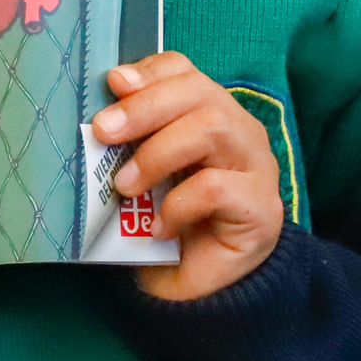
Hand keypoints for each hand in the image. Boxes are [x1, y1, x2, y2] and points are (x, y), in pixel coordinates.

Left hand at [93, 53, 283, 302]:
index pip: (186, 71)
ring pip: (212, 128)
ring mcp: (257, 167)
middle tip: (104, 131)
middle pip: (199, 92)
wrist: (200, 288)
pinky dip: (178, 203)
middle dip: (146, 106)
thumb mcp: (144, 174)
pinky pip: (217, 187)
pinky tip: (159, 226)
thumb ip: (131, 143)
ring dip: (158, 152)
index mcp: (210, 112)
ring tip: (125, 185)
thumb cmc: (168, 221)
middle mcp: (240, 130)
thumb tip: (98, 119)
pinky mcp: (262, 208)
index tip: (114, 83)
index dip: (151, 71)